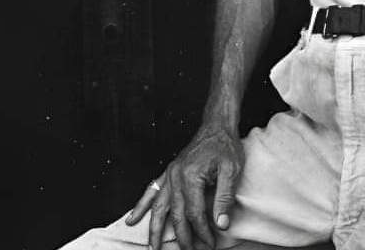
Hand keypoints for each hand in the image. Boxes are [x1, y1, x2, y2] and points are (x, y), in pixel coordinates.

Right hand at [126, 127, 243, 249]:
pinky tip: (133, 217)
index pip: (194, 213)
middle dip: (181, 237)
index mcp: (191, 176)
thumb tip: (221, 224)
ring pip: (157, 207)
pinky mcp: (169, 172)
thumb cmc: (225, 145)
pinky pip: (152, 190)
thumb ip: (225, 197)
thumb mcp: (232, 169)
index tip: (210, 243)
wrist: (216, 126)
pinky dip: (141, 205)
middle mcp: (176, 176)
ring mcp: (170, 174)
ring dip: (153, 229)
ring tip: (151, 247)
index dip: (202, 231)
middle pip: (175, 214)